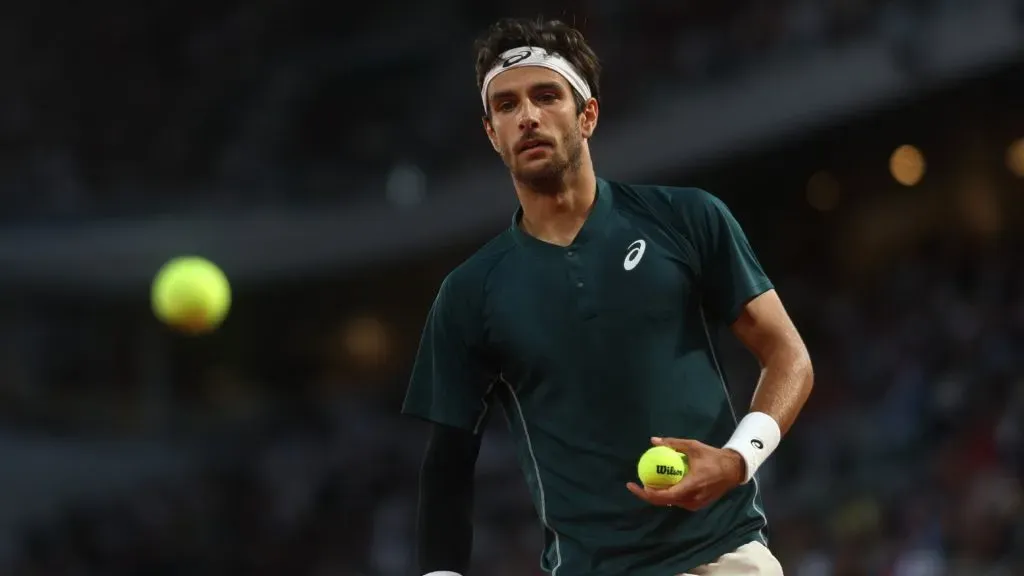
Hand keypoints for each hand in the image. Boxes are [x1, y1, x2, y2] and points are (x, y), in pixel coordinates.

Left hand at [626, 437, 745, 510]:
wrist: (734, 469)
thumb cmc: (713, 457)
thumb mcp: (693, 446)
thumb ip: (673, 443)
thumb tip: (653, 440)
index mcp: (691, 486)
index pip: (665, 495)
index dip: (648, 493)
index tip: (636, 484)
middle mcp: (692, 499)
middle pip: (664, 502)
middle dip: (647, 495)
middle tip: (634, 484)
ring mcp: (695, 504)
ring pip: (671, 502)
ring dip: (657, 495)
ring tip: (646, 483)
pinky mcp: (697, 505)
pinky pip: (678, 501)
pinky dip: (668, 495)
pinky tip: (660, 485)